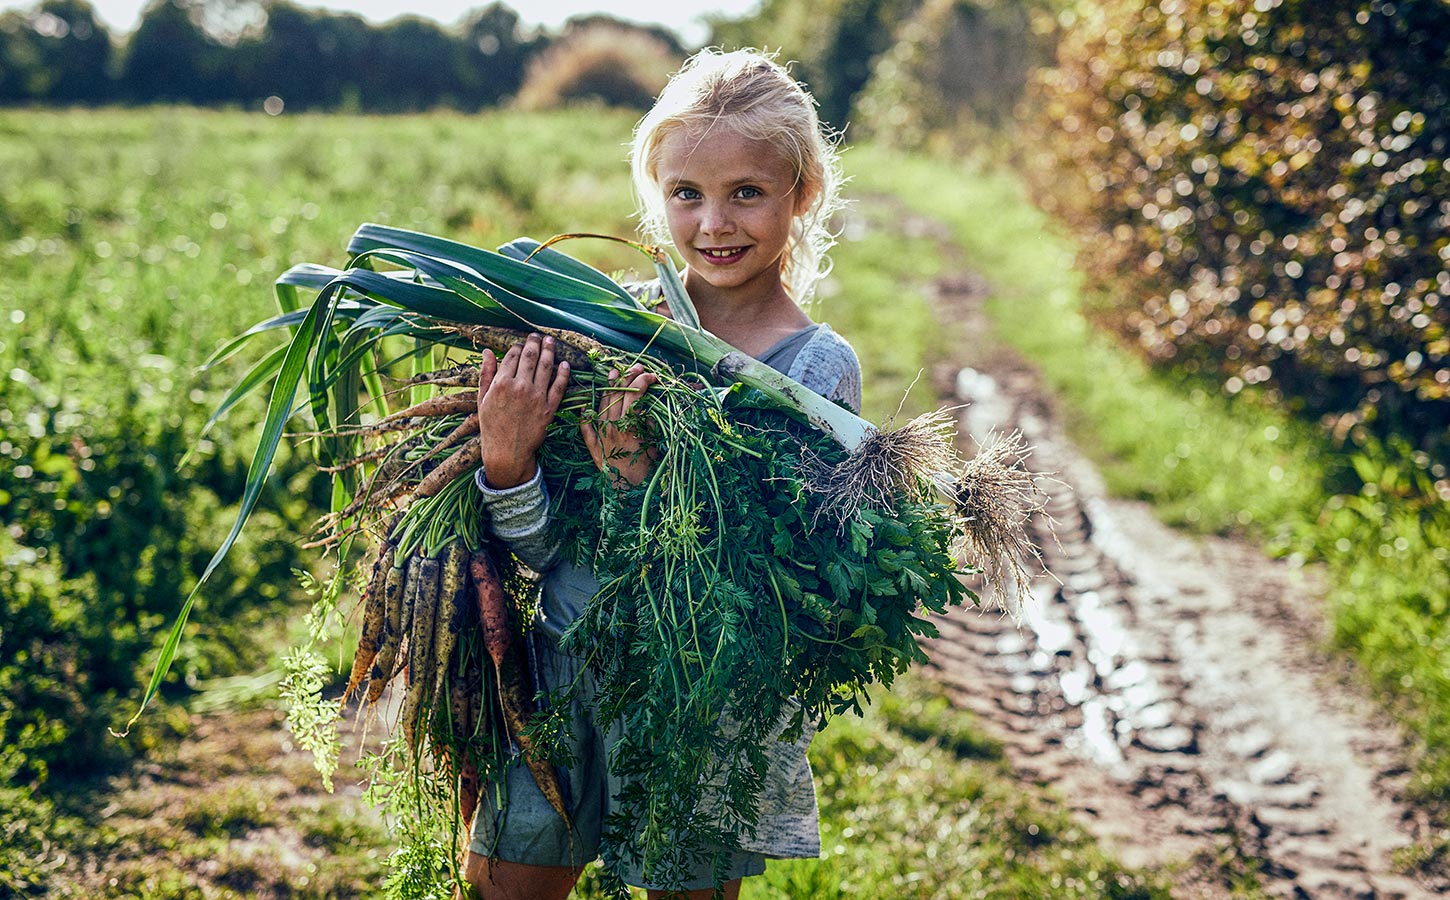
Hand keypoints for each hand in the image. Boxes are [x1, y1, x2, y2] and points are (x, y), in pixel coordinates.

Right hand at [476, 333, 569, 488]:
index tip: (520, 343)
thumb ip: (486, 374)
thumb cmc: (491, 426)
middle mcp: (520, 387)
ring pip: (546, 367)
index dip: (517, 346)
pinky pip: (559, 387)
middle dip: (534, 342)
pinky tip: (565, 364)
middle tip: (537, 336)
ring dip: (550, 351)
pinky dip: (563, 374)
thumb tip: (486, 351)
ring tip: (551, 341)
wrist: (506, 451)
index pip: (512, 356)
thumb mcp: (482, 399)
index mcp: (501, 383)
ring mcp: (536, 397)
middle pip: (530, 357)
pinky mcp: (549, 408)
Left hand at [580, 363, 658, 487]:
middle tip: (636, 368)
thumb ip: (647, 426)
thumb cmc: (644, 470)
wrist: (627, 490)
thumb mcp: (653, 445)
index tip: (652, 376)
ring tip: (614, 374)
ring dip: (609, 388)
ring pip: (603, 404)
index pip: (635, 395)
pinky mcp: (594, 445)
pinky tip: (584, 407)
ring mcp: (601, 433)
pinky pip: (586, 427)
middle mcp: (614, 426)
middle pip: (619, 395)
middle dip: (629, 378)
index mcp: (630, 425)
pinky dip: (585, 416)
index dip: (644, 382)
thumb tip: (644, 411)